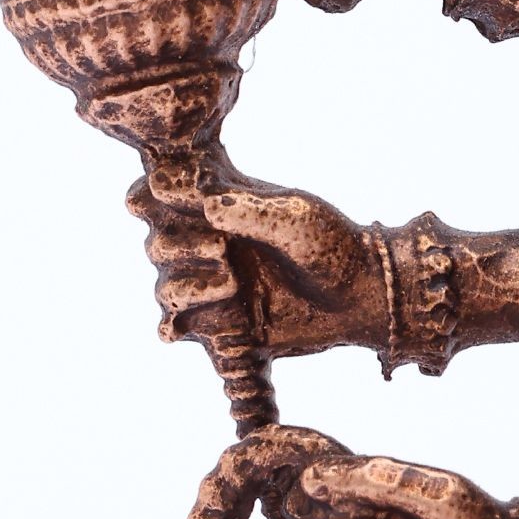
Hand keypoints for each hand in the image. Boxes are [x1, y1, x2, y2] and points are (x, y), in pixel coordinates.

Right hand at [128, 165, 385, 359]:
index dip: (156, 190)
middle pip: (157, 240)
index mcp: (224, 204)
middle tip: (222, 250)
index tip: (166, 193)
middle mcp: (211, 242)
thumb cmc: (333, 245)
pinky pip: (175, 328)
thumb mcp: (295, 218)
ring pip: (165, 285)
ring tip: (232, 285)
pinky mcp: (219, 323)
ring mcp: (212, 283)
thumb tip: (205, 203)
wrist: (361, 297)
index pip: (166, 190)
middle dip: (179, 245)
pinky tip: (181, 328)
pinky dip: (172, 327)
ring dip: (187, 286)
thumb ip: (248, 211)